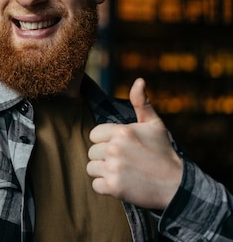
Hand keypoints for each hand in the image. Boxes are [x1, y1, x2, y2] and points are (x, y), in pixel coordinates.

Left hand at [86, 78, 182, 209]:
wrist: (176, 185)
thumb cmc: (163, 153)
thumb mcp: (154, 125)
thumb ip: (141, 102)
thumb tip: (139, 80)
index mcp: (122, 131)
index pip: (94, 135)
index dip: (105, 141)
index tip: (122, 148)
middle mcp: (115, 148)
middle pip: (92, 152)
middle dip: (105, 157)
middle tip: (126, 162)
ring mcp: (113, 168)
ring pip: (91, 168)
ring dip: (104, 172)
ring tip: (123, 172)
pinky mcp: (113, 187)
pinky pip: (95, 185)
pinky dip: (106, 187)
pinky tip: (122, 184)